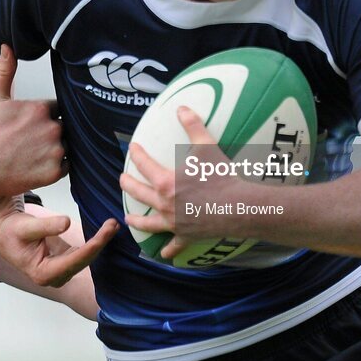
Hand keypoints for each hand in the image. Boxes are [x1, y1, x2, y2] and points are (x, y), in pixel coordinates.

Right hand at [0, 45, 66, 197]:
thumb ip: (5, 71)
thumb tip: (7, 46)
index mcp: (41, 108)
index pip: (55, 108)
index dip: (44, 115)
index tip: (29, 124)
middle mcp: (52, 128)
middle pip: (63, 126)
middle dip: (50, 131)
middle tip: (29, 140)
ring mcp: (55, 151)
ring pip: (66, 145)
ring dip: (55, 147)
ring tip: (32, 152)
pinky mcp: (55, 172)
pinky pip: (66, 165)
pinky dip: (56, 165)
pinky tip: (36, 163)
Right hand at [0, 198, 118, 286]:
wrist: (0, 228)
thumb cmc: (9, 229)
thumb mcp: (26, 226)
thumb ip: (47, 226)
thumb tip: (66, 223)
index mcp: (43, 274)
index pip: (76, 260)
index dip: (94, 245)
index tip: (108, 229)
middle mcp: (52, 277)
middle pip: (84, 260)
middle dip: (100, 242)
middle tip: (114, 223)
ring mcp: (58, 271)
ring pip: (85, 258)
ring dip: (100, 242)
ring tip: (113, 225)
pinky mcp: (62, 261)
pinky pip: (82, 253)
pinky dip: (94, 241)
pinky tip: (105, 230)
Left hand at [120, 106, 233, 258]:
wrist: (237, 206)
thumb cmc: (221, 176)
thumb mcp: (207, 146)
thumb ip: (193, 126)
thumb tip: (181, 107)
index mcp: (165, 183)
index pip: (144, 165)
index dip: (137, 154)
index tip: (132, 148)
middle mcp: (164, 205)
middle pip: (138, 194)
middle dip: (128, 185)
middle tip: (123, 179)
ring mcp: (173, 223)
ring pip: (148, 224)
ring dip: (137, 220)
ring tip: (129, 218)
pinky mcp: (185, 236)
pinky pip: (174, 245)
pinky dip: (168, 250)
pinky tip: (163, 254)